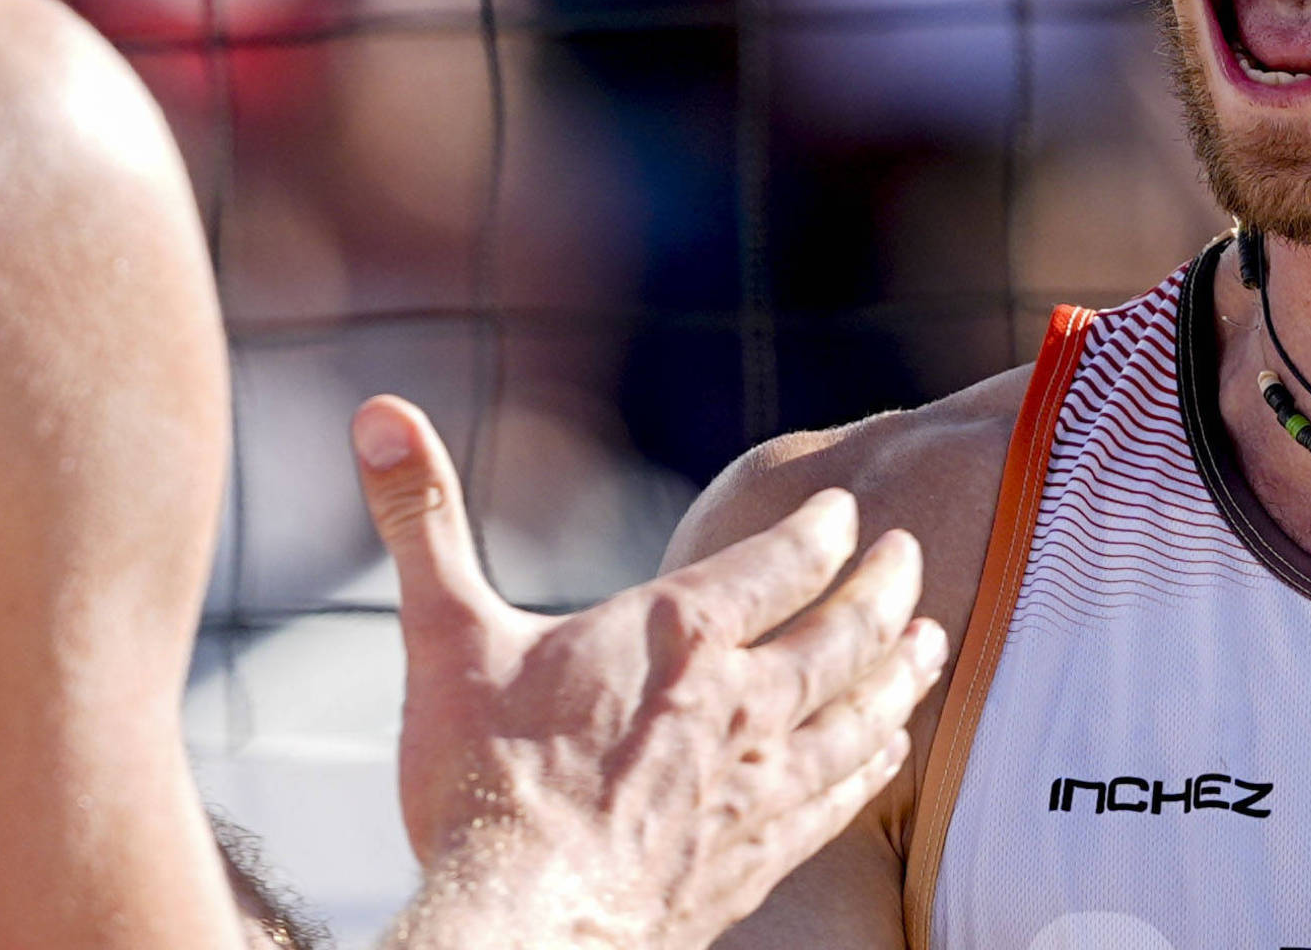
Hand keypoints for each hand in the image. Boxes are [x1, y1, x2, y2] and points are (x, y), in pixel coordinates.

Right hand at [354, 397, 943, 949]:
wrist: (524, 926)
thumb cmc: (483, 783)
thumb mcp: (442, 632)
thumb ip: (420, 517)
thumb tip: (378, 411)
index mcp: (674, 635)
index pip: (777, 562)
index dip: (819, 528)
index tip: (845, 508)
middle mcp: (738, 703)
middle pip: (843, 631)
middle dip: (884, 586)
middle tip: (913, 554)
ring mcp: (758, 786)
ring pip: (861, 712)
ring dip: (903, 670)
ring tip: (931, 642)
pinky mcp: (758, 858)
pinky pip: (841, 797)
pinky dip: (873, 763)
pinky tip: (886, 752)